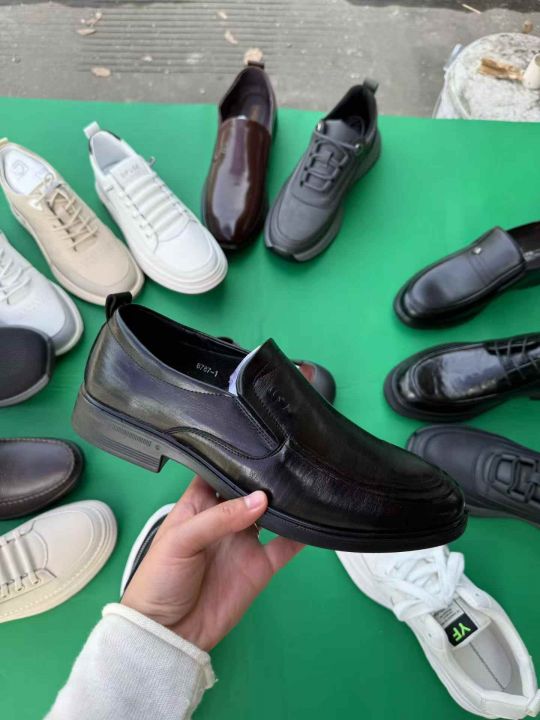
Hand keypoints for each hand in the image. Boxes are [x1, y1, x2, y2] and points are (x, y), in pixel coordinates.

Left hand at [121, 475, 303, 650]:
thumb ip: (219, 517)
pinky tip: (314, 519)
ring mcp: (244, 542)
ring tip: (302, 483)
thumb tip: (260, 500)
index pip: (219, 473)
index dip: (235, 459)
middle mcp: (224, 519)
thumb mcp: (180, 540)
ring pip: (271, 514)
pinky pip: (285, 546)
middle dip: (266, 477)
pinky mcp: (260, 566)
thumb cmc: (160, 579)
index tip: (257, 443)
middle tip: (287, 460)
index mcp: (199, 505)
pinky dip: (301, 534)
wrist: (169, 634)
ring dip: (285, 502)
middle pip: (249, 491)